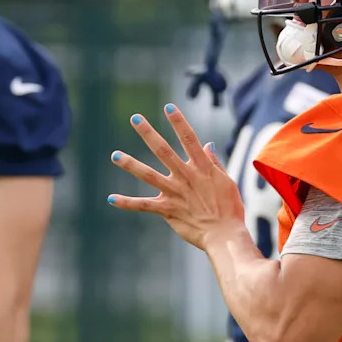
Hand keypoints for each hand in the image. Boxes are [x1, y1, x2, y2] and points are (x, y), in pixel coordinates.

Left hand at [107, 103, 245, 249]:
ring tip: (115, 155)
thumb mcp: (226, 182)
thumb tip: (206, 145)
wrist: (225, 235)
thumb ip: (214, 163)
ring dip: (130, 164)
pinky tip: (111, 198)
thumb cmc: (230, 209)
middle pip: (163, 150)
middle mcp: (186, 177)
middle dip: (148, 133)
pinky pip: (143, 205)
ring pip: (148, 175)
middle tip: (135, 118)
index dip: (178, 121)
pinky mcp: (167, 210)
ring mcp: (175, 193)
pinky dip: (127, 202)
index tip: (168, 106)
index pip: (189, 138)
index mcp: (202, 168)